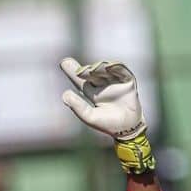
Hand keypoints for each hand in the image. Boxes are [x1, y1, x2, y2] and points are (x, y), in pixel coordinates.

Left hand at [60, 58, 154, 174]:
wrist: (127, 128)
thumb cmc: (107, 124)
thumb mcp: (90, 116)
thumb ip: (78, 106)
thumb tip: (64, 94)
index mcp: (93, 93)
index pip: (81, 80)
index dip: (72, 71)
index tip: (63, 62)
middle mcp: (103, 85)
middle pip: (93, 73)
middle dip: (86, 70)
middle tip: (79, 71)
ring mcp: (115, 82)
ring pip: (106, 70)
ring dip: (99, 68)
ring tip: (92, 69)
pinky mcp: (127, 82)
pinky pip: (122, 72)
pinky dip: (117, 67)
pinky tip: (109, 66)